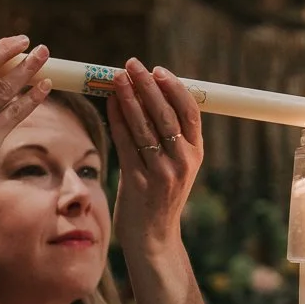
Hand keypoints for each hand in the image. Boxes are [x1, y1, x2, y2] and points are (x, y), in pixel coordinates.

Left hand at [105, 58, 204, 257]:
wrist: (153, 239)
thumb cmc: (160, 198)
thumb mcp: (176, 167)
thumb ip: (170, 138)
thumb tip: (149, 95)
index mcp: (196, 155)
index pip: (190, 112)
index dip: (173, 87)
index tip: (157, 70)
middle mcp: (182, 162)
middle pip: (165, 114)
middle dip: (147, 85)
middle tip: (132, 64)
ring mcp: (161, 173)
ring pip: (143, 126)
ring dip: (128, 97)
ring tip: (116, 77)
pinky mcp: (138, 182)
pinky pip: (125, 144)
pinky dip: (116, 120)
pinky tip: (109, 103)